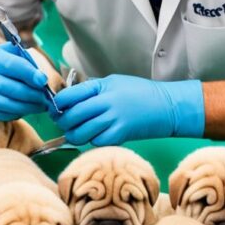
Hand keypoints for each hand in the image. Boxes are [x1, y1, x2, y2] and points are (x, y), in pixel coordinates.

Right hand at [0, 43, 49, 120]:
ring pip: (8, 104)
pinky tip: (28, 108)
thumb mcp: (11, 50)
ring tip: (42, 105)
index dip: (29, 73)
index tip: (43, 80)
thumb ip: (25, 48)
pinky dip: (19, 113)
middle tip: (46, 96)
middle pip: (10, 88)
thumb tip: (38, 50)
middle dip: (32, 94)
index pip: (12, 65)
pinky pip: (4, 115)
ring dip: (28, 106)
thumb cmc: (2, 62)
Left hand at [52, 75, 204, 145]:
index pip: (68, 96)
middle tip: (65, 123)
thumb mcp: (114, 82)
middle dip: (62, 122)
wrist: (167, 106)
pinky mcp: (121, 135)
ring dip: (75, 135)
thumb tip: (69, 97)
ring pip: (79, 133)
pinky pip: (95, 142)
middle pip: (70, 116)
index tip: (56, 108)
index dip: (57, 104)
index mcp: (101, 87)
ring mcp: (113, 119)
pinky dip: (92, 141)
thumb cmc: (140, 93)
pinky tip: (97, 136)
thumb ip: (92, 89)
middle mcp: (106, 102)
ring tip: (79, 131)